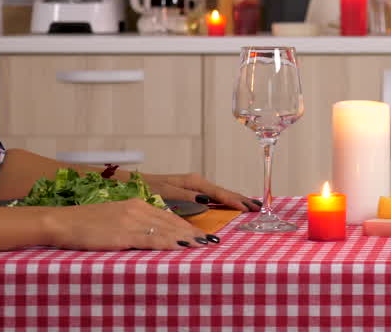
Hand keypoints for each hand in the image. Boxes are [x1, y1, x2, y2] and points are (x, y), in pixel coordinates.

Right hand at [41, 197, 213, 250]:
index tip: (199, 233)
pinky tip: (181, 246)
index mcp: (136, 203)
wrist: (62, 222)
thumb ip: (133, 222)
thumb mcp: (114, 218)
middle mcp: (137, 209)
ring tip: (202, 244)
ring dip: (186, 237)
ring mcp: (131, 220)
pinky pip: (152, 239)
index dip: (185, 225)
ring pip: (165, 229)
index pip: (167, 215)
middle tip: (210, 240)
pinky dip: (170, 243)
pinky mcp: (123, 233)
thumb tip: (150, 234)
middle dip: (192, 231)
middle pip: (171, 221)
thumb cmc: (85, 223)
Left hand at [143, 172, 259, 211]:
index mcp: (193, 183)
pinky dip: (225, 200)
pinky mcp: (191, 192)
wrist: (132, 183)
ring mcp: (195, 187)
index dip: (234, 200)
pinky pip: (214, 196)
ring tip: (251, 206)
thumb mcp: (164, 192)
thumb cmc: (147, 188)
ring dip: (235, 200)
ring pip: (220, 194)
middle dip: (241, 199)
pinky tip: (231, 205)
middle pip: (224, 192)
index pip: (219, 193)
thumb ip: (184, 196)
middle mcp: (197, 183)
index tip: (248, 207)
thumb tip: (206, 201)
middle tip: (259, 207)